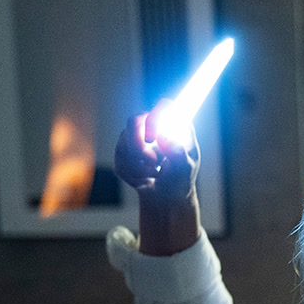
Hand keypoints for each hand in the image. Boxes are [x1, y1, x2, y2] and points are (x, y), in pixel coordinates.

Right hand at [113, 99, 201, 255]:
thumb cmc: (181, 179)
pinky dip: (131, 175)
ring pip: (124, 144)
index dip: (154, 118)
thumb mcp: (185, 169)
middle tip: (152, 163)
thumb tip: (164, 136)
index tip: (152, 138)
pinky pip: (119, 160)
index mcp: (175, 124)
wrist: (167, 196)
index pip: (164, 106)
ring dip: (138, 166)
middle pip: (134, 121)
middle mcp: (153, 125)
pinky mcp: (123, 150)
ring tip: (154, 174)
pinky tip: (144, 180)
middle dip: (138, 147)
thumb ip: (177, 152)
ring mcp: (136, 136)